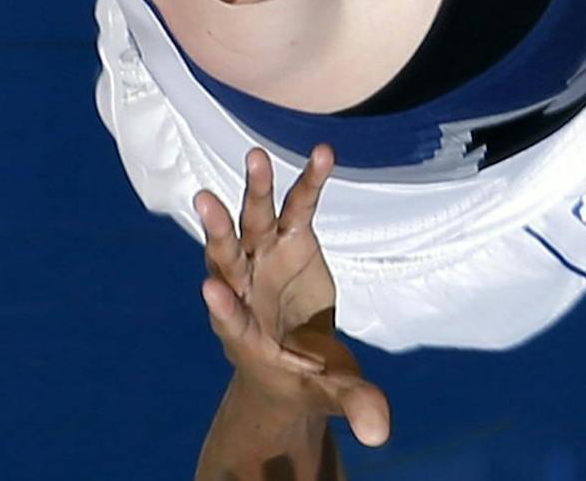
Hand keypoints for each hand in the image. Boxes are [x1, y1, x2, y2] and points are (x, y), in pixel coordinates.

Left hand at [195, 145, 389, 446]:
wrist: (290, 358)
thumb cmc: (306, 381)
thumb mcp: (330, 393)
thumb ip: (353, 403)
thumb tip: (381, 434)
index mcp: (248, 338)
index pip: (231, 322)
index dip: (223, 310)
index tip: (210, 292)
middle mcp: (246, 293)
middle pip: (226, 259)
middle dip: (218, 232)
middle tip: (204, 202)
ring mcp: (264, 262)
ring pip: (251, 223)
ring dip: (251, 191)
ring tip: (255, 155)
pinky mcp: (290, 241)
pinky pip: (297, 207)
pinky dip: (307, 182)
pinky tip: (324, 152)